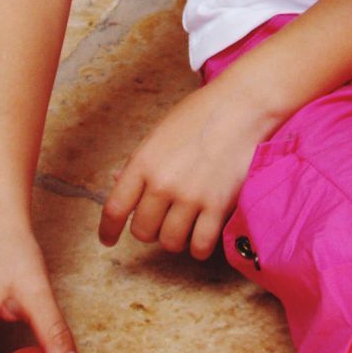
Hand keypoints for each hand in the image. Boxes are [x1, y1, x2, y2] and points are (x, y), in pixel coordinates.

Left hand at [98, 72, 278, 258]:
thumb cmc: (201, 114)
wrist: (243, 106)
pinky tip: (201, 234)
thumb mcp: (161, 133)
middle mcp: (163, 183)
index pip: (114, 209)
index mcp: (144, 162)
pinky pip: (199, 246)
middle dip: (149, 229)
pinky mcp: (218, 206)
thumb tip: (119, 185)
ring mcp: (191, 197)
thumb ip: (140, 163)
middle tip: (161, 219)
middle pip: (142, 230)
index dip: (108, 230)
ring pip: (169, 242)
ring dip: (174, 238)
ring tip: (184, 224)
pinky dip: (198, 246)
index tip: (108, 239)